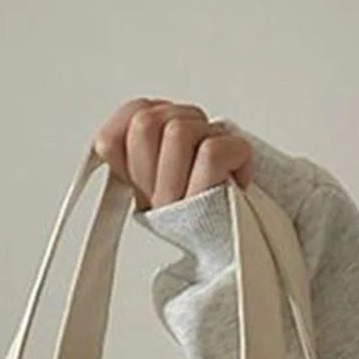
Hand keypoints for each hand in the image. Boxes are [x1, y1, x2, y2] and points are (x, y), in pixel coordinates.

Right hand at [92, 98, 251, 211]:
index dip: (142, 114)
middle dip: (179, 115)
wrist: (249, 251)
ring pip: (178, 131)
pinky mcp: (206, 205)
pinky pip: (212, 152)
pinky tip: (240, 173)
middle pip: (144, 123)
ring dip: (209, 130)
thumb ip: (157, 139)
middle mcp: (152, 198)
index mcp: (138, 188)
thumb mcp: (179, 171)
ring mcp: (176, 204)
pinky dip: (237, 150)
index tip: (169, 129)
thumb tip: (148, 108)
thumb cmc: (223, 209)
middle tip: (200, 140)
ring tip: (222, 158)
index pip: (109, 137)